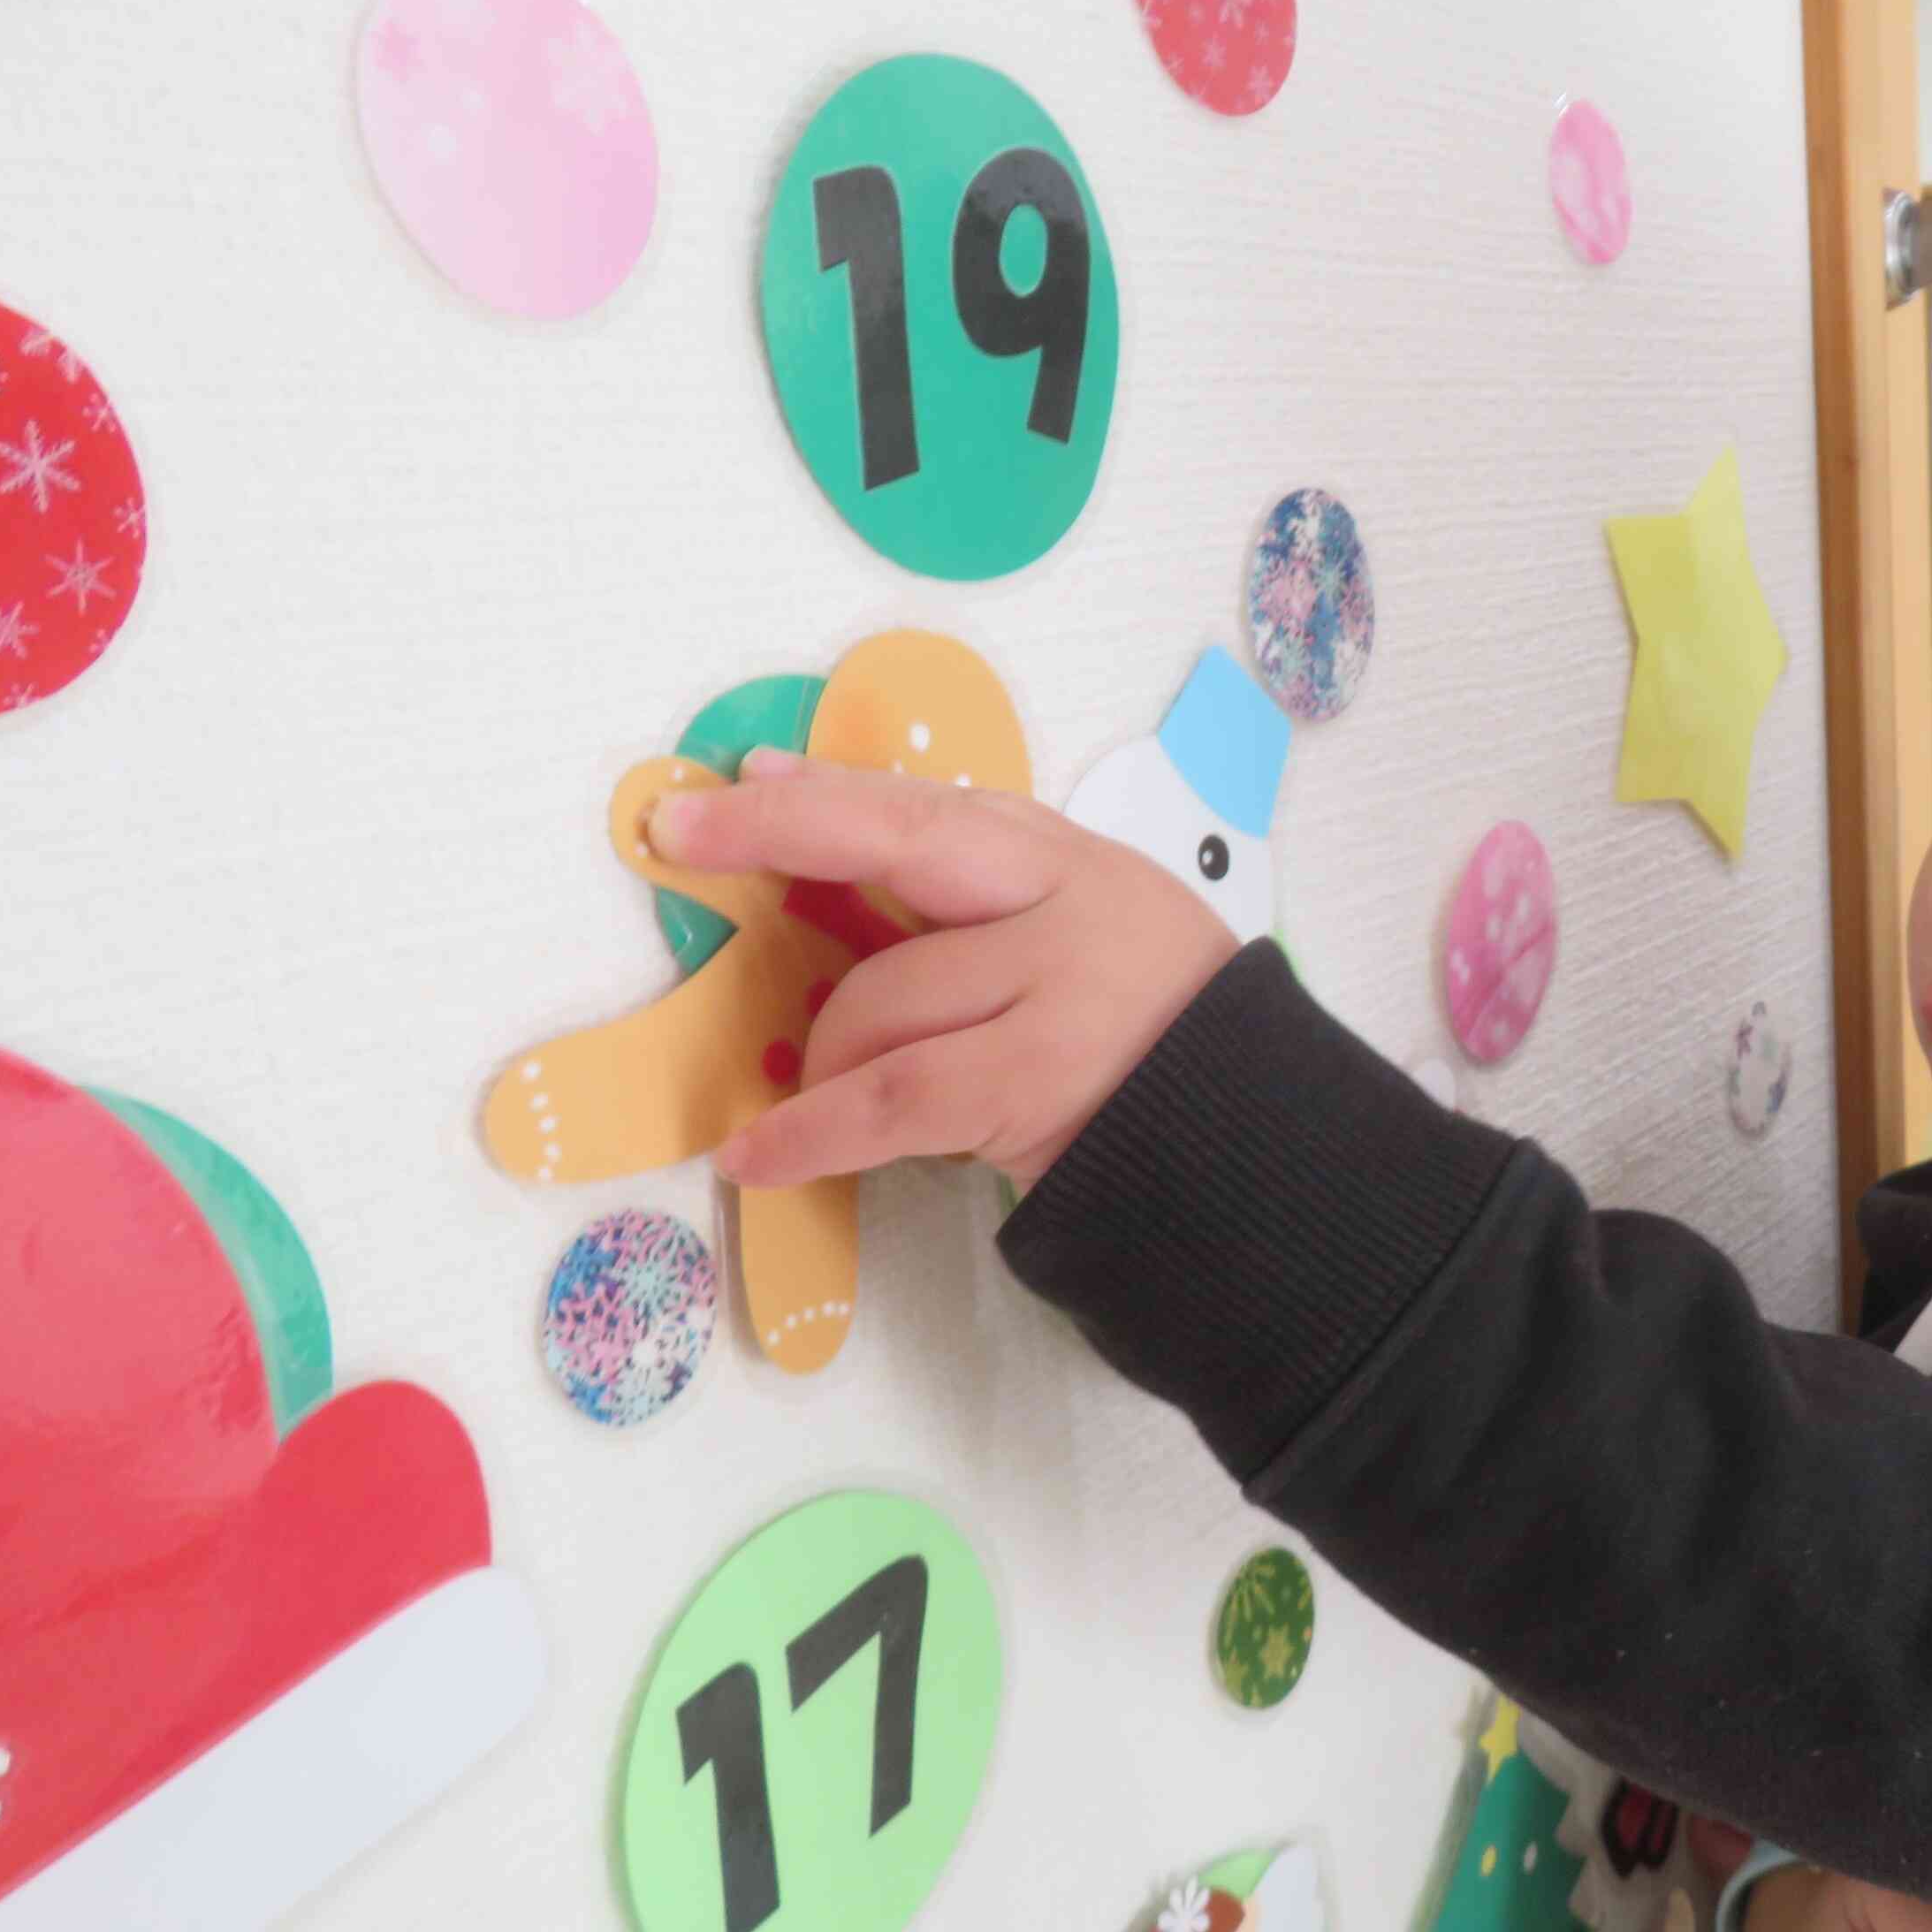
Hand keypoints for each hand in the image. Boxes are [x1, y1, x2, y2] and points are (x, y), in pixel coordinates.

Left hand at [644, 750, 1237, 1193]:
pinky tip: (755, 1155)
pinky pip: (888, 1096)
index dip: (830, 788)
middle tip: (678, 838)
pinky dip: (809, 1132)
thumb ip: (980, 901)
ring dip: (823, 1056)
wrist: (1253, 1147)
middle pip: (904, 840)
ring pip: (880, 997)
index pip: (937, 806)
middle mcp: (1069, 901)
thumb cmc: (1151, 1046)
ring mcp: (1056, 987)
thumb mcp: (1084, 940)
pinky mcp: (1035, 1077)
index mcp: (1075, 860)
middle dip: (781, 830)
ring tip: (816, 1100)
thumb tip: (817, 848)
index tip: (742, 777)